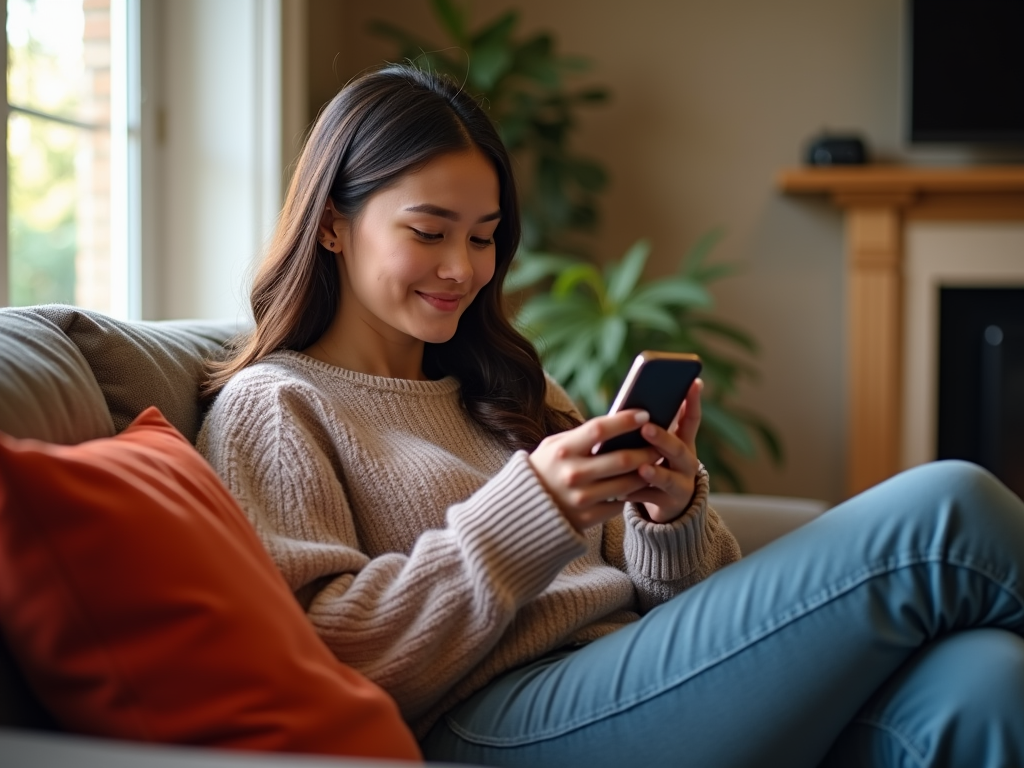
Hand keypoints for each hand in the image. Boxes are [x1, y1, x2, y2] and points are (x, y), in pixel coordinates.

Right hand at [528, 409, 661, 531]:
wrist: (523, 511)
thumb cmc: (544, 469)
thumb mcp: (553, 446)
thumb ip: (581, 436)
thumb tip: (618, 424)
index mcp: (562, 451)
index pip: (600, 429)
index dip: (625, 421)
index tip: (645, 415)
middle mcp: (572, 474)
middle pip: (621, 459)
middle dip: (646, 451)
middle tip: (659, 445)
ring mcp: (580, 498)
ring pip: (626, 484)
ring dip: (644, 474)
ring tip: (653, 464)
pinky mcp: (586, 518)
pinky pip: (618, 505)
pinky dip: (629, 495)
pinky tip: (635, 486)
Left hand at [623, 378, 703, 522]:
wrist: (666, 505)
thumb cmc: (656, 464)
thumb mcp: (658, 446)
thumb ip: (650, 428)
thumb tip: (629, 406)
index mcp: (683, 442)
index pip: (692, 419)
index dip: (693, 402)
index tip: (693, 383)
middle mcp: (687, 462)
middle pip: (678, 449)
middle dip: (663, 438)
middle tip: (646, 428)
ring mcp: (681, 485)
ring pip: (668, 478)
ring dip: (655, 471)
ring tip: (642, 467)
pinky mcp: (669, 504)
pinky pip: (651, 498)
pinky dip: (636, 493)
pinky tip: (620, 490)